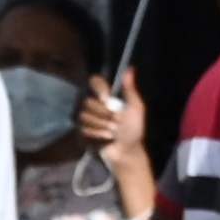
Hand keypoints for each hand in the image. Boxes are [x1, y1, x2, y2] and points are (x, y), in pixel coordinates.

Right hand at [81, 71, 148, 218]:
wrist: (127, 151)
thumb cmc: (134, 130)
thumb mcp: (136, 108)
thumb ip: (131, 89)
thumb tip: (130, 68)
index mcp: (108, 96)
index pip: (95, 82)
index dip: (99, 90)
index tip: (107, 99)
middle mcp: (96, 105)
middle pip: (88, 102)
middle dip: (104, 115)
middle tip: (116, 123)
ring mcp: (88, 118)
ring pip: (85, 116)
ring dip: (101, 127)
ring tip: (112, 133)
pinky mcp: (83, 132)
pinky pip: (83, 129)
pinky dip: (97, 135)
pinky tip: (105, 138)